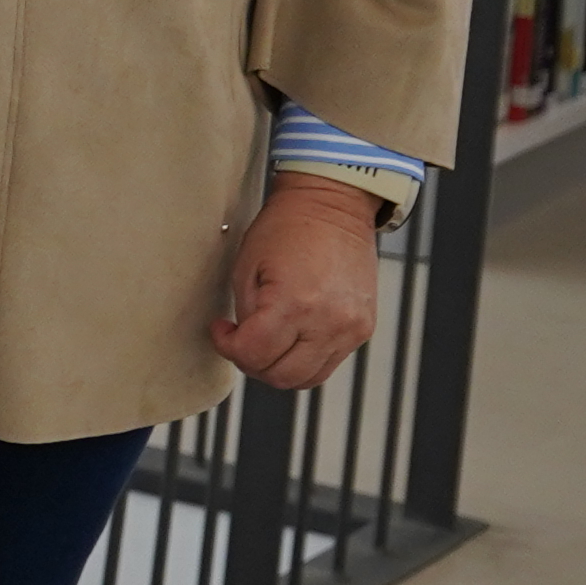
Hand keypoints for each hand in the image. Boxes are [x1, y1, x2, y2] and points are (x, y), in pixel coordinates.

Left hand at [210, 172, 384, 392]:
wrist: (333, 207)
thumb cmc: (286, 228)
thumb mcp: (247, 269)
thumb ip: (247, 315)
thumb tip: (247, 345)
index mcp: (295, 304)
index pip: (254, 355)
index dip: (228, 347)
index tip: (221, 330)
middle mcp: (329, 322)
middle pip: (281, 376)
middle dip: (252, 363)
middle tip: (241, 341)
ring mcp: (351, 328)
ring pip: (308, 378)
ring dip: (279, 367)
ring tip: (266, 342)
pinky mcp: (364, 327)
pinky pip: (329, 362)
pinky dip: (305, 358)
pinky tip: (291, 335)